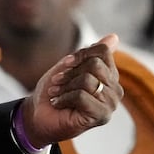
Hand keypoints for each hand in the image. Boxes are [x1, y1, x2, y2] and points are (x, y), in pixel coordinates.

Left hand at [19, 33, 121, 147]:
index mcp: (109, 75)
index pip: (103, 51)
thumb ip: (90, 53)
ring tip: (56, 93)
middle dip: (70, 72)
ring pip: (87, 80)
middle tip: (56, 82)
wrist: (38, 116)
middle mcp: (115, 89)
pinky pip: (82, 96)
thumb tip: (114, 36)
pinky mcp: (102, 116)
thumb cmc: (54, 92)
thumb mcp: (68, 67)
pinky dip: (64, 98)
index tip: (65, 63)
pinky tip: (58, 104)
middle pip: (95, 65)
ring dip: (64, 86)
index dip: (80, 54)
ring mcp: (111, 104)